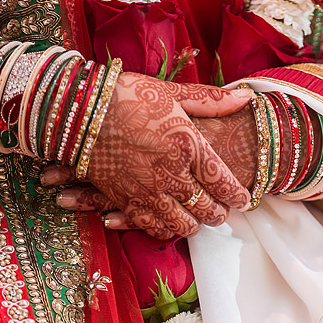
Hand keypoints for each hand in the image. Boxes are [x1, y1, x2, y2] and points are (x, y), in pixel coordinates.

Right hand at [79, 72, 251, 238]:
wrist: (75, 109)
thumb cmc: (127, 95)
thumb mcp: (173, 93)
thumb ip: (213, 100)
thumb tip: (247, 97)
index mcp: (189, 147)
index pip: (225, 183)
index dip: (239, 196)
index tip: (246, 199)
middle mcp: (172, 174)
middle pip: (208, 210)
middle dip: (220, 213)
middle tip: (224, 210)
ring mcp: (148, 191)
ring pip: (183, 225)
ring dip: (195, 224)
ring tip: (198, 218)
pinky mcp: (125, 200)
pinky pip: (152, 228)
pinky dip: (164, 229)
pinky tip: (169, 223)